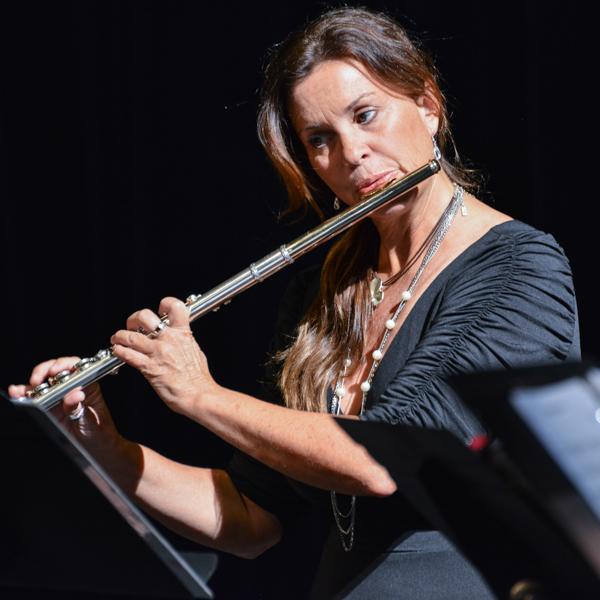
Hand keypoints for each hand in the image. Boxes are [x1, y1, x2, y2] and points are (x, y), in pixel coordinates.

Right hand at [8, 357, 120, 449]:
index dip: (64, 365)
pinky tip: (18, 393)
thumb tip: (74, 394)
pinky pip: (36, 397)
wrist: (96, 448)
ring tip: (25, 388)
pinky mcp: (49, 407)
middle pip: (57, 370)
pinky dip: (25, 393)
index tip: (55, 371)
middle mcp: (73, 388)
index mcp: (89, 386)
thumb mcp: (91, 421)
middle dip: (45, 371)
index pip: (76, 367)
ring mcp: (60, 397)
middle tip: (37, 379)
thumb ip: (80, 408)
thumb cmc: (99, 432)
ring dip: (32, 383)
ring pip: (44, 382)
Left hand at [110, 297, 217, 416]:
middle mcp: (169, 339)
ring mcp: (157, 352)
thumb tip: (179, 337)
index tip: (158, 311)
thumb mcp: (194, 350)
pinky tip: (117, 350)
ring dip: (120, 336)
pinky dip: (119, 351)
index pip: (174, 306)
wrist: (198, 394)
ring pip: (130, 336)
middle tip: (133, 326)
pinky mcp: (149, 368)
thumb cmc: (198, 377)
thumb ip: (184, 341)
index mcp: (183, 333)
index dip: (164, 304)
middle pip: (145, 317)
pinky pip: (128, 355)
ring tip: (117, 339)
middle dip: (135, 319)